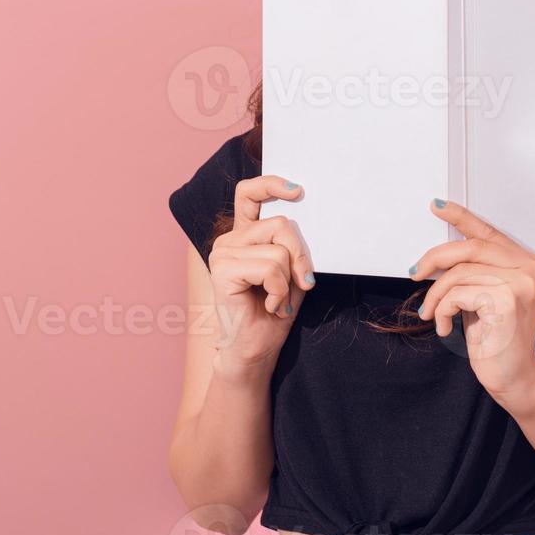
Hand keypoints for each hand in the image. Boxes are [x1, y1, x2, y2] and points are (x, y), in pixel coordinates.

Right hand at [207, 176, 313, 372]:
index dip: (272, 184)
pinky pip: (270, 268)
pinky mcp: (222, 270)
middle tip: (304, 281)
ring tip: (279, 298)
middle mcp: (230, 239)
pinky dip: (280, 290)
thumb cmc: (275, 311)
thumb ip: (295, 246)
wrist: (256, 349)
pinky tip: (271, 305)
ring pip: (279, 250)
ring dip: (289, 280)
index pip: (250, 193)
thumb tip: (311, 221)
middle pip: (281, 223)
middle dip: (301, 254)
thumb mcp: (294, 272)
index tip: (298, 190)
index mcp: (244, 234)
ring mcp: (222, 253)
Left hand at [410, 199, 534, 411]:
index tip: (437, 206)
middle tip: (415, 274)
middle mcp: (531, 269)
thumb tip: (437, 254)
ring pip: (460, 273)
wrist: (513, 378)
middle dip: (435, 258)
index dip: (461, 217)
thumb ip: (472, 271)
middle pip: (471, 247)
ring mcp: (521, 284)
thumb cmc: (497, 339)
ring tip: (431, 314)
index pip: (490, 233)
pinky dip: (443, 310)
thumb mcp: (483, 297)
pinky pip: (458, 293)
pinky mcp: (507, 301)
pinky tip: (447, 328)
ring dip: (435, 295)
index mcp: (528, 264)